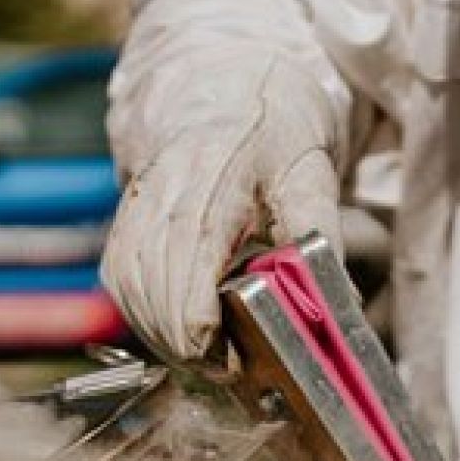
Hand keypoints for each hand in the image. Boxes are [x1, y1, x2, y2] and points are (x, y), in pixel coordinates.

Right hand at [101, 57, 343, 359]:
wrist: (224, 91)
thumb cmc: (273, 135)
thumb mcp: (311, 177)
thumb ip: (319, 240)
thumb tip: (337, 305)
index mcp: (212, 187)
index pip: (189, 286)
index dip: (207, 339)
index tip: (236, 362)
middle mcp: (162, 200)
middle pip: (159, 303)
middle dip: (192, 350)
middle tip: (231, 369)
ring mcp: (134, 215)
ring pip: (134, 300)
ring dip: (167, 339)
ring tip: (208, 355)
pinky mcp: (122, 228)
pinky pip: (122, 288)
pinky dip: (147, 319)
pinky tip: (179, 329)